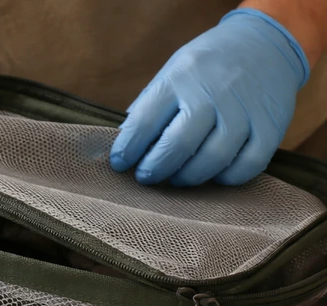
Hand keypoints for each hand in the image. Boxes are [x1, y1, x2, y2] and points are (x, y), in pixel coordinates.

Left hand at [110, 9, 308, 185]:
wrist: (265, 43)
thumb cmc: (206, 67)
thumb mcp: (173, 73)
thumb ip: (150, 108)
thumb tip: (125, 149)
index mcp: (180, 78)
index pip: (143, 122)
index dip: (126, 150)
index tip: (120, 164)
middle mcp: (213, 92)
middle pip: (178, 145)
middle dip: (155, 169)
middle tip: (147, 176)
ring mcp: (244, 110)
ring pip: (212, 160)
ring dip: (188, 177)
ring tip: (177, 177)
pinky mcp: (271, 126)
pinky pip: (247, 166)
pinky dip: (226, 178)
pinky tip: (214, 174)